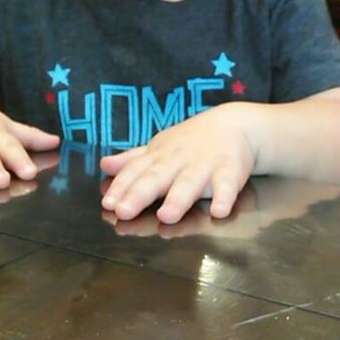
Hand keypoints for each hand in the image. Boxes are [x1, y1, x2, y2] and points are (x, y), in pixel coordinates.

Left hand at [100, 104, 254, 223]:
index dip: (121, 187)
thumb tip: (104, 165)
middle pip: (157, 177)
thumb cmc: (192, 142)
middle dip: (140, 193)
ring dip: (179, 198)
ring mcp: (205, 165)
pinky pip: (227, 185)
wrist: (235, 124)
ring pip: (190, 183)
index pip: (136, 172)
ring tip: (167, 215)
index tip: (107, 204)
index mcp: (160, 156)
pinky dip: (224, 197)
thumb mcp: (161, 148)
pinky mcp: (230, 170)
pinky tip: (219, 211)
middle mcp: (179, 160)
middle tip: (123, 211)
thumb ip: (134, 160)